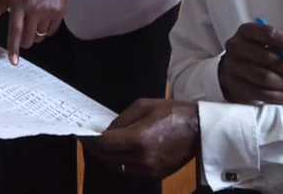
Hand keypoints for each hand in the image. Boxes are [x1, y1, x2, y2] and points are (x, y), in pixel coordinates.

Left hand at [0, 0, 67, 63]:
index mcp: (19, 4)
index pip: (15, 31)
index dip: (14, 48)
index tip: (13, 60)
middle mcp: (34, 10)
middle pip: (28, 38)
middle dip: (24, 42)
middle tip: (23, 36)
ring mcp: (47, 12)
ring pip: (40, 36)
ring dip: (35, 35)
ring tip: (34, 24)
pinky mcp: (59, 13)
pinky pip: (51, 31)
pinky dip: (46, 31)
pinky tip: (44, 21)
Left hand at [82, 99, 199, 179]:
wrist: (199, 129)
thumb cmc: (172, 112)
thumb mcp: (143, 106)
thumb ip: (121, 119)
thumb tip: (105, 131)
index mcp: (138, 139)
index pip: (104, 145)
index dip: (90, 141)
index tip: (82, 135)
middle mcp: (142, 158)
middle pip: (108, 158)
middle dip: (96, 149)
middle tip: (90, 139)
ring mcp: (149, 170)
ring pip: (117, 167)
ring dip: (108, 157)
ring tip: (105, 145)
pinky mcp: (156, 175)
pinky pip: (130, 170)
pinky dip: (122, 162)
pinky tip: (121, 152)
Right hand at [219, 23, 282, 104]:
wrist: (232, 74)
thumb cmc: (257, 56)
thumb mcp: (272, 44)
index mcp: (247, 31)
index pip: (270, 34)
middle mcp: (236, 47)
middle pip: (268, 58)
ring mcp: (233, 67)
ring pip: (265, 77)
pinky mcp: (235, 87)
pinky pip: (261, 94)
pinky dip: (281, 97)